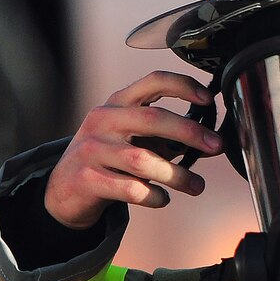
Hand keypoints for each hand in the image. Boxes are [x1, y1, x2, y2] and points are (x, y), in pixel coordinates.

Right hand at [44, 72, 221, 229]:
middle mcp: (103, 120)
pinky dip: (154, 196)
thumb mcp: (131, 138)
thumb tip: (209, 142)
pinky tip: (163, 198)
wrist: (64, 189)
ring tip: (196, 186)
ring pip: (143, 160)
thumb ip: (165, 137)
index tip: (208, 100)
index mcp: (117, 103)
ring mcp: (92, 149)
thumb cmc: (108, 160)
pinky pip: (130, 189)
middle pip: (152, 119)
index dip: (183, 86)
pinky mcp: (87, 179)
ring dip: (177, 174)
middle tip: (215, 146)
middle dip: (189, 132)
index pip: (153, 81)